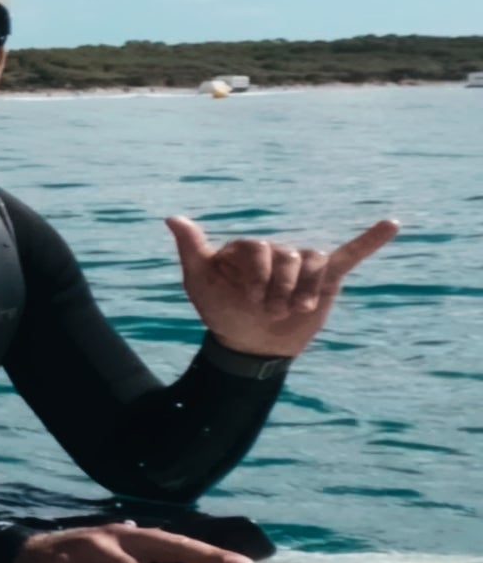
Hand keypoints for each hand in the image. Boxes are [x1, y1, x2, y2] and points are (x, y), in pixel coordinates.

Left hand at [167, 213, 397, 358]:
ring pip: (313, 261)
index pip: (258, 248)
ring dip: (303, 290)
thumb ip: (191, 249)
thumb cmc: (222, 311)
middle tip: (269, 311)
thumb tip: (172, 217)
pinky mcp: (326, 277)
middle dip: (279, 288)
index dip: (256, 275)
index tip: (249, 299)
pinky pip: (351, 254)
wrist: (249, 345)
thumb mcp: (200, 282)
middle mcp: (277, 251)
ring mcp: (303, 263)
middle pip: (287, 255)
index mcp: (248, 249)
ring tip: (294, 310)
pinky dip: (370, 240)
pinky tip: (390, 225)